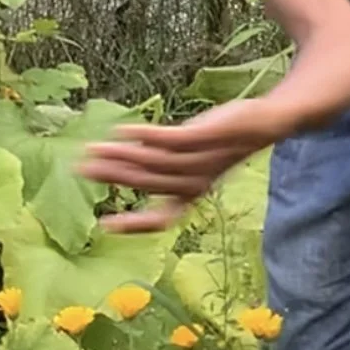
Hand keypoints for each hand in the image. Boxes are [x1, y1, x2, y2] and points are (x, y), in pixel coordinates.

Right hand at [78, 98, 282, 233]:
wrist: (267, 123)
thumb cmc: (224, 142)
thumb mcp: (195, 159)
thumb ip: (163, 165)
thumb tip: (127, 164)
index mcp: (192, 193)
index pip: (162, 218)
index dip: (135, 225)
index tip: (105, 226)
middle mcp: (196, 182)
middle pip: (149, 183)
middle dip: (114, 177)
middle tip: (82, 169)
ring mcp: (202, 159)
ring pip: (155, 163)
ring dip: (122, 156)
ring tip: (94, 149)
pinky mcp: (206, 136)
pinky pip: (171, 139)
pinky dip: (146, 136)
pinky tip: (123, 129)